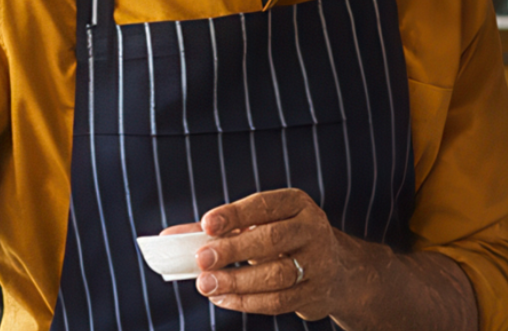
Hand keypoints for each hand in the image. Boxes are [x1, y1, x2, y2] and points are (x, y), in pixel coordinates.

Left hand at [188, 188, 356, 321]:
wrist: (337, 270)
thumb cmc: (283, 241)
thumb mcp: (258, 226)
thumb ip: (217, 230)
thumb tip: (169, 238)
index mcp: (296, 204)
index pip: (264, 205)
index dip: (235, 214)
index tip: (207, 224)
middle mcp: (312, 229)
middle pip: (271, 239)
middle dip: (233, 250)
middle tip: (201, 259)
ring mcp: (318, 263)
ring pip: (276, 274)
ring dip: (237, 281)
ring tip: (207, 284)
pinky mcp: (316, 293)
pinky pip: (279, 301)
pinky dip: (247, 302)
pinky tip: (223, 298)